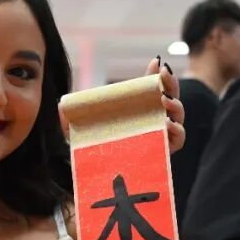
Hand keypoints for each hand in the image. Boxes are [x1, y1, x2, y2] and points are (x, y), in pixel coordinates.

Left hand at [58, 57, 184, 154]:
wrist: (96, 176)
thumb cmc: (93, 149)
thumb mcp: (80, 130)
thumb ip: (71, 117)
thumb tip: (61, 105)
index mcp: (137, 108)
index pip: (152, 87)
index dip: (158, 74)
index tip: (156, 63)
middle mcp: (151, 120)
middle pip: (170, 97)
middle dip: (170, 84)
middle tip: (163, 76)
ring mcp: (159, 136)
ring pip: (177, 116)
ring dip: (175, 105)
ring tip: (163, 102)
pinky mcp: (163, 153)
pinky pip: (178, 141)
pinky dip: (177, 131)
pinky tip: (167, 124)